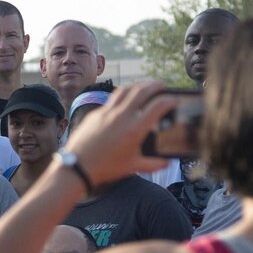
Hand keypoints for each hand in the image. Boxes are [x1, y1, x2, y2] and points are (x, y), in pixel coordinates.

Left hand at [62, 82, 182, 185]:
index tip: (174, 100)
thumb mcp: (133, 167)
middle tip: (162, 85)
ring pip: (126, 89)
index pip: (157, 106)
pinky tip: (126, 97)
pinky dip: (124, 94)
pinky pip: (113, 98)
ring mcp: (107, 112)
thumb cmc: (106, 168)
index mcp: (135, 129)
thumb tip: (168, 162)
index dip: (169, 100)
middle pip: (142, 91)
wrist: (78, 166)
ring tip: (146, 85)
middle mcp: (122, 116)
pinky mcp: (96, 113)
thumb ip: (154, 164)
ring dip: (138, 84)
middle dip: (155, 85)